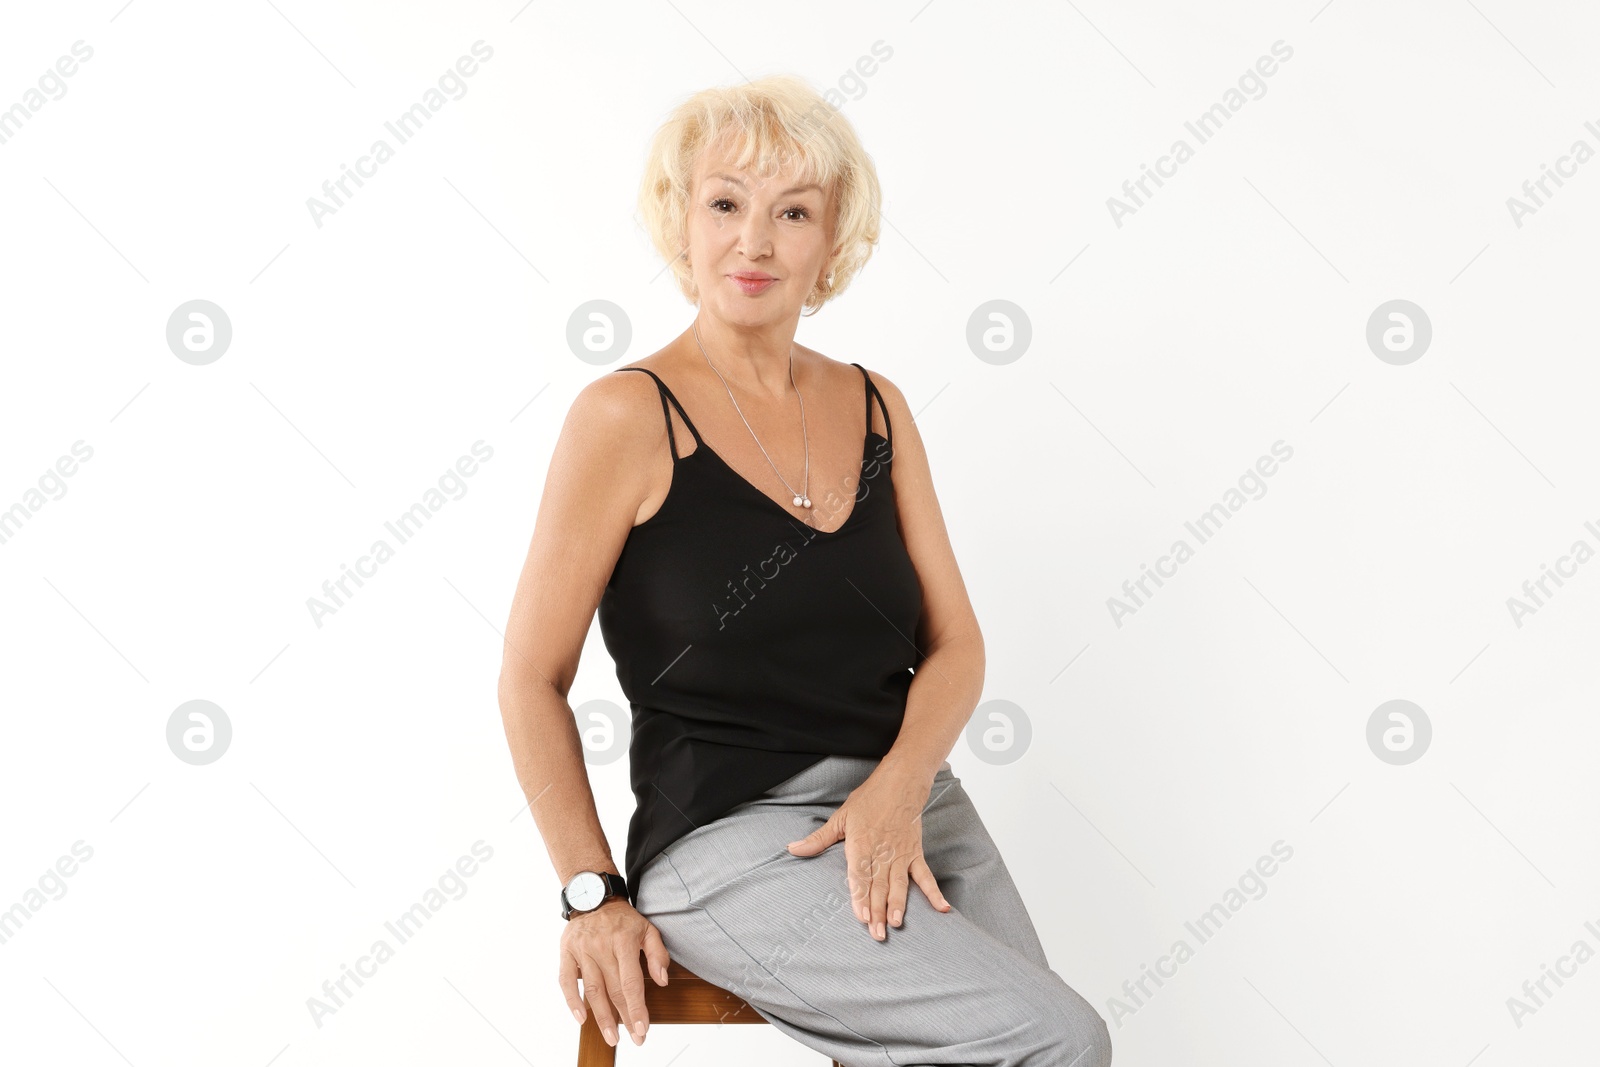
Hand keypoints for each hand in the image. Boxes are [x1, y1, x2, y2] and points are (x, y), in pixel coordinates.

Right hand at [559, 896, 670, 1046]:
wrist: (593, 896)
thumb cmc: (623, 919)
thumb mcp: (647, 928)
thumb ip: (657, 953)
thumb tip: (662, 980)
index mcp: (624, 941)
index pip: (631, 981)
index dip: (637, 1007)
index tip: (642, 1028)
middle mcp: (602, 946)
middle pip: (614, 989)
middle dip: (624, 1018)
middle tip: (634, 1039)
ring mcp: (582, 950)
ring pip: (593, 990)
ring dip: (602, 1017)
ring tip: (611, 1037)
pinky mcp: (566, 952)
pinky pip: (566, 980)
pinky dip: (572, 1001)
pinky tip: (581, 1019)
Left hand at [785, 765, 952, 939]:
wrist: (900, 783)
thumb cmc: (868, 800)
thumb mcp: (840, 818)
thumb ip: (818, 839)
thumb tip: (792, 849)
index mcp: (861, 845)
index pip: (860, 875)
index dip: (861, 896)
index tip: (861, 916)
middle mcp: (882, 853)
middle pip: (879, 886)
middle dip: (877, 911)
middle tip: (877, 933)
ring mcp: (901, 855)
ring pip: (899, 885)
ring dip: (898, 905)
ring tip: (896, 924)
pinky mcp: (915, 853)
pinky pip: (925, 876)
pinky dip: (933, 892)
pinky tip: (941, 909)